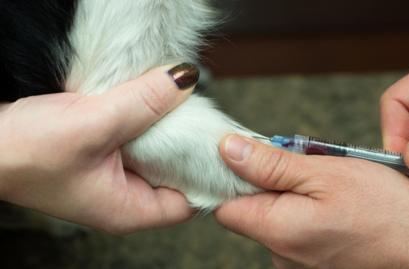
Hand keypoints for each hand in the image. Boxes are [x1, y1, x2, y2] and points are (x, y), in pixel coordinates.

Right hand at [0, 64, 197, 233]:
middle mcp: (124, 198)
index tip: (219, 141)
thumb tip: (182, 80)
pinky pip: (136, 139)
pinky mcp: (103, 154)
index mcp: (128, 210)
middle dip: (189, 144)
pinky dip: (145, 120)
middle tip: (202, 114)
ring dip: (165, 128)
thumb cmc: (23, 152)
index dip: (207, 173)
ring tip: (179, 104)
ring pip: (156, 153)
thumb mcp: (94, 124)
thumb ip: (143, 102)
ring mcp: (113, 176)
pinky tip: (150, 102)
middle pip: (175, 174)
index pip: (189, 199)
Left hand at [215, 135, 408, 268]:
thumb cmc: (384, 212)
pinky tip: (330, 205)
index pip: (224, 205)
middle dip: (268, 182)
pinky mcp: (310, 263)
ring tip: (325, 187)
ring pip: (274, 217)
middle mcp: (279, 254)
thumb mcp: (325, 173)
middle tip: (304, 166)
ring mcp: (295, 263)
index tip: (253, 157)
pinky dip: (304, 211)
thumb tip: (229, 149)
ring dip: (290, 195)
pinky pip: (293, 230)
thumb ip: (270, 164)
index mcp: (276, 230)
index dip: (232, 177)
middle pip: (250, 210)